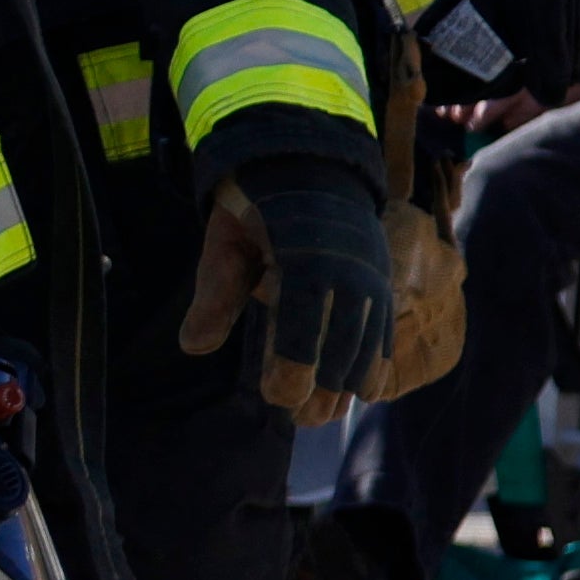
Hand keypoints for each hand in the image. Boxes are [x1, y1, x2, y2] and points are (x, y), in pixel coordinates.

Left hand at [179, 157, 396, 423]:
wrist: (310, 162)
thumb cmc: (256, 203)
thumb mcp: (226, 240)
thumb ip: (214, 294)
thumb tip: (194, 347)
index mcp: (306, 256)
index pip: (305, 326)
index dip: (294, 368)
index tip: (276, 396)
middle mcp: (349, 269)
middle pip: (342, 347)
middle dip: (321, 389)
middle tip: (296, 417)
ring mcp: (372, 276)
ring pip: (369, 346)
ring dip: (346, 385)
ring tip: (320, 414)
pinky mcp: (383, 282)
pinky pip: (386, 333)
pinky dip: (373, 364)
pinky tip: (359, 391)